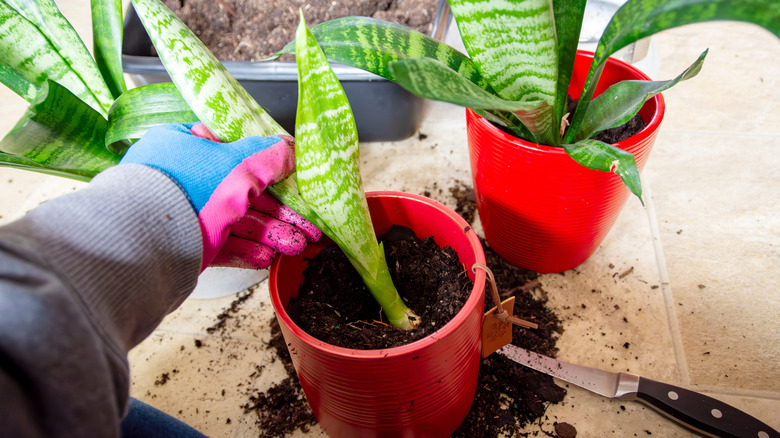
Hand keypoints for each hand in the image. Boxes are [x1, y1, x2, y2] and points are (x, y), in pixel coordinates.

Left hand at [120, 123, 320, 269]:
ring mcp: (183, 213)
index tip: (295, 180)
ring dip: (270, 233)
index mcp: (187, 145)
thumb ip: (270, 156)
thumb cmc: (186, 190)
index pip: (235, 150)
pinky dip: (247, 250)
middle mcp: (183, 178)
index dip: (269, 165)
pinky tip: (269, 257)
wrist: (143, 243)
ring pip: (237, 221)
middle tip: (308, 224)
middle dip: (280, 211)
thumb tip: (291, 149)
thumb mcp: (239, 163)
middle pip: (243, 192)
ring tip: (297, 246)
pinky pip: (222, 244)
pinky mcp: (184, 244)